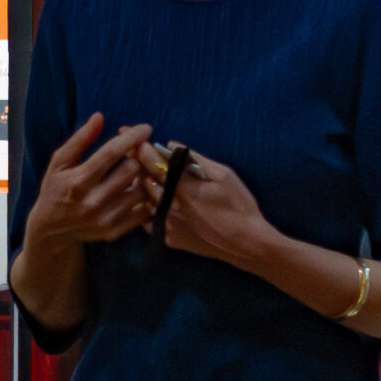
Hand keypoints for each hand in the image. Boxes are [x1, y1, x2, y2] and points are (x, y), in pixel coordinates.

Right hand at [24, 113, 155, 251]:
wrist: (50, 230)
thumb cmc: (55, 190)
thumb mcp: (59, 163)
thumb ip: (79, 140)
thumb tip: (99, 116)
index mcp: (78, 181)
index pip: (111, 153)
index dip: (131, 137)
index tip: (146, 128)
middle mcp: (93, 201)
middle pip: (132, 169)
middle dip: (137, 156)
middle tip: (136, 152)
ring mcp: (106, 218)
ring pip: (142, 189)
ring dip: (142, 176)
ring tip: (135, 172)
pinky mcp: (115, 231)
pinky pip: (144, 210)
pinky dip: (144, 197)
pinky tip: (136, 190)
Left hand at [134, 145, 277, 266]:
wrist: (246, 242)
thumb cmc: (239, 204)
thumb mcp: (223, 175)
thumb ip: (195, 159)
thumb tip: (171, 145)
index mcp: (182, 187)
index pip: (153, 164)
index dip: (142, 149)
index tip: (134, 138)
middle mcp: (168, 206)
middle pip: (143, 181)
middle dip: (139, 166)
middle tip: (136, 154)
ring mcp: (166, 224)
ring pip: (144, 200)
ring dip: (143, 188)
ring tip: (149, 178)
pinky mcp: (168, 238)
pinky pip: (149, 219)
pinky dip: (150, 208)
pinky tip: (159, 202)